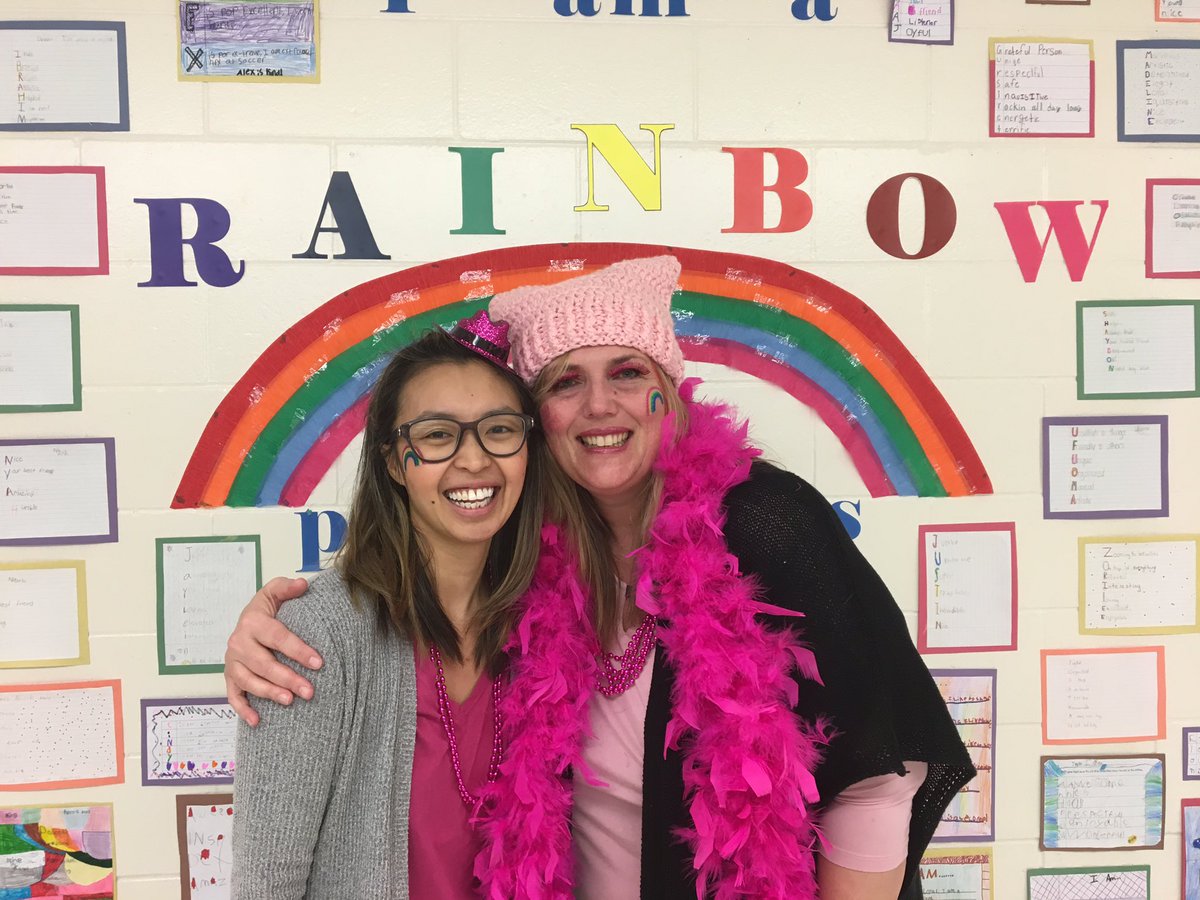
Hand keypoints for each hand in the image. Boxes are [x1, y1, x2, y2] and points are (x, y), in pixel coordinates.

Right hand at [224, 577, 318, 725]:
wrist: (247, 621)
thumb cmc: (266, 609)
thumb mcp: (274, 592)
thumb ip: (287, 587)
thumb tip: (303, 585)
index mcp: (252, 622)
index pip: (278, 637)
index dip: (298, 650)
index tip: (319, 662)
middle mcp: (238, 643)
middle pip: (264, 663)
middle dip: (288, 678)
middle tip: (310, 690)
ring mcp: (232, 662)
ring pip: (249, 681)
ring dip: (269, 693)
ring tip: (290, 701)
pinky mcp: (229, 677)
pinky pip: (233, 696)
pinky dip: (242, 709)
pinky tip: (257, 721)